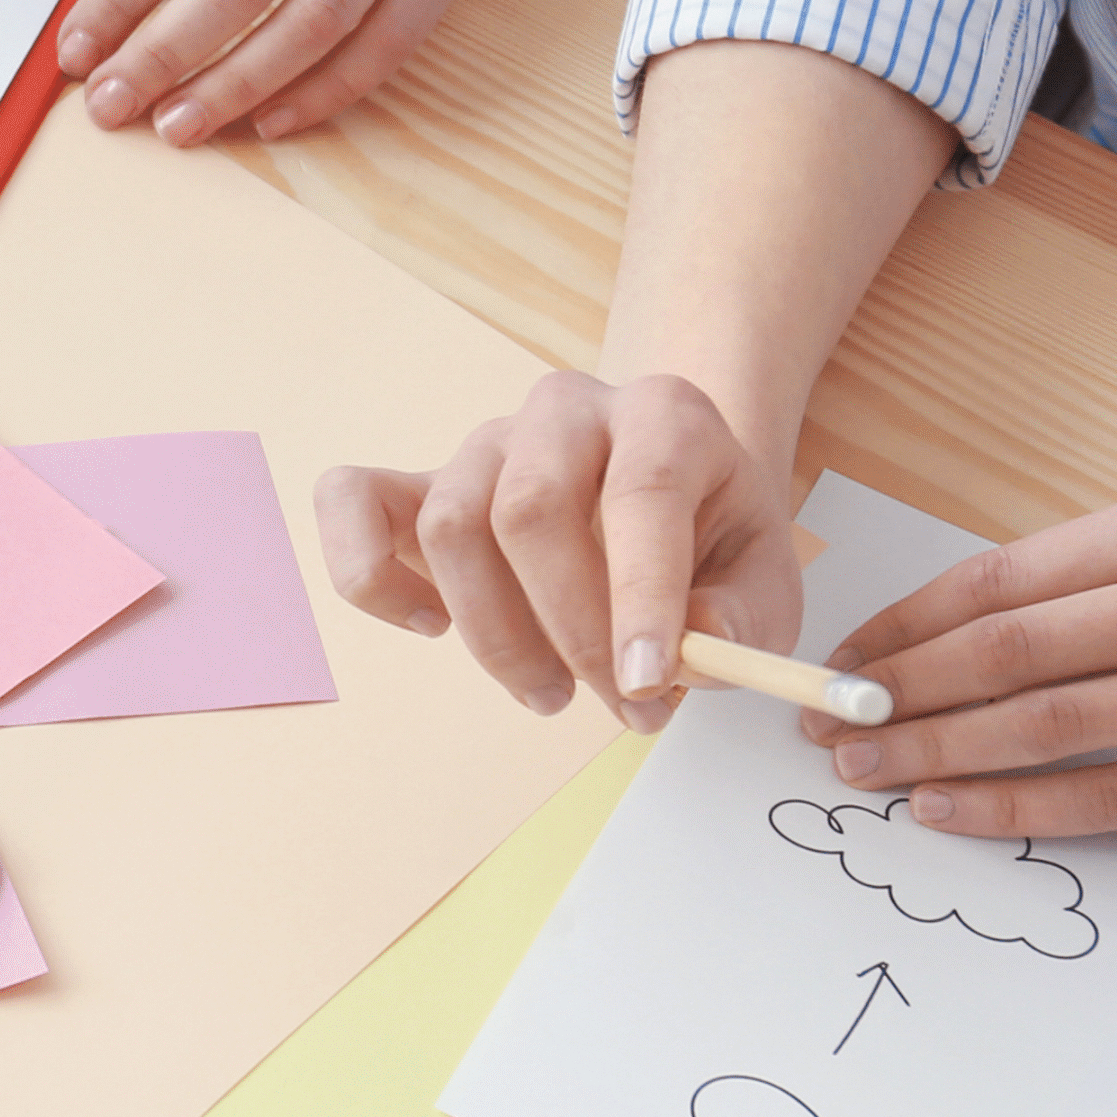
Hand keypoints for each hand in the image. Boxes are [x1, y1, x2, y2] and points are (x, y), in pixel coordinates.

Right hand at [321, 369, 802, 734]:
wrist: (664, 485)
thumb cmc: (709, 536)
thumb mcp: (764, 578)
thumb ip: (742, 618)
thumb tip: (687, 652)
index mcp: (664, 415)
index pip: (642, 489)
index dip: (641, 594)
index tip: (649, 684)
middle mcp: (564, 410)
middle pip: (529, 507)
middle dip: (569, 630)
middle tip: (619, 706)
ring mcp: (481, 441)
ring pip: (450, 525)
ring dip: (494, 634)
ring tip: (552, 694)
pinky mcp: (418, 478)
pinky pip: (351, 502)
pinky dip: (372, 574)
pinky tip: (431, 624)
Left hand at [812, 492, 1116, 837]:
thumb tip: (994, 614)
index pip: (1002, 578)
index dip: (907, 624)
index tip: (845, 656)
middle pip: (1001, 651)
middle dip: (895, 692)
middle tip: (824, 725)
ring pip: (1040, 724)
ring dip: (934, 752)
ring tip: (863, 773)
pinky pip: (1110, 797)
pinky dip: (1018, 807)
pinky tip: (954, 812)